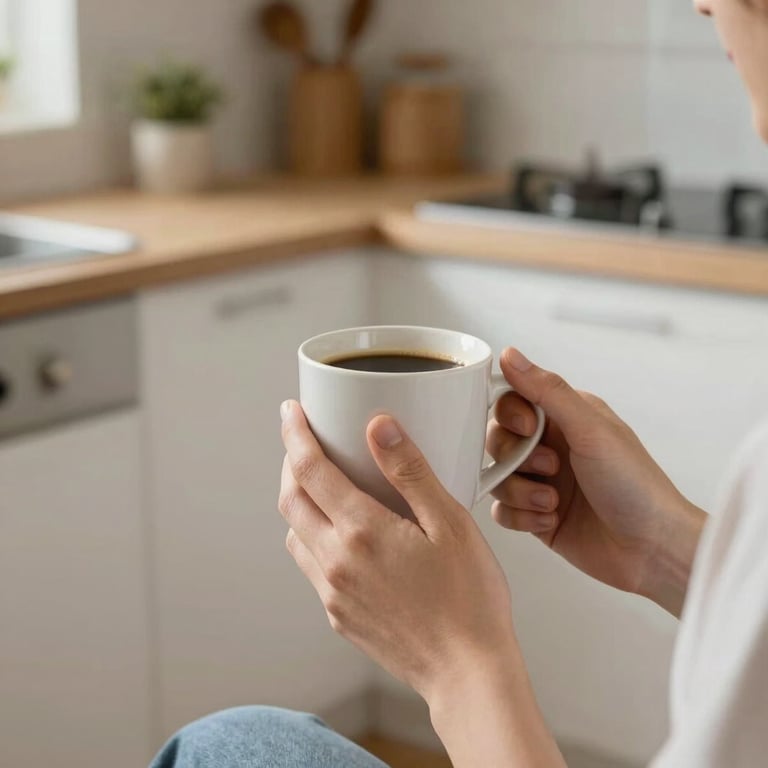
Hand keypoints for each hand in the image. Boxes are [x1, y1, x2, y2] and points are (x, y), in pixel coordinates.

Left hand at [278, 399, 517, 701]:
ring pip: (295, 534)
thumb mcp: (450, 522)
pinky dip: (313, 537)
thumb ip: (410, 471)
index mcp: (362, 532)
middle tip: (304, 442)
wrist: (467, 673)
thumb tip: (378, 426)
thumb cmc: (470, 598)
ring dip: (298, 502)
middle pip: (291, 499)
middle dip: (290, 463)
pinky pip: (311, 567)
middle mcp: (336, 562)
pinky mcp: (340, 616)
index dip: (294, 435)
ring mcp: (334, 593)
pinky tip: (342, 534)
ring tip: (321, 484)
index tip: (289, 412)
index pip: (309, 469)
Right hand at [486, 348, 705, 615]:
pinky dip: (521, 517)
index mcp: (564, 418)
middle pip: (497, 439)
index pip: (511, 401)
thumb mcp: (590, 428)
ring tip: (552, 502)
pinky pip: (501, 511)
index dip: (510, 415)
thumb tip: (509, 353)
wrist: (653, 549)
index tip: (529, 429)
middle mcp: (549, 446)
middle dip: (516, 458)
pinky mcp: (535, 516)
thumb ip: (546, 390)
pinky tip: (551, 521)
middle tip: (552, 468)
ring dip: (520, 491)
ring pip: (496, 477)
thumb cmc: (634, 483)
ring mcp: (541, 482)